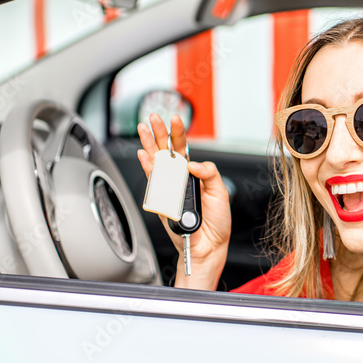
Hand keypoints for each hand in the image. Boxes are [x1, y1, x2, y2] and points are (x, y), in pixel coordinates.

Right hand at [137, 113, 230, 288]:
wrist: (207, 245)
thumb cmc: (216, 222)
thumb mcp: (220, 192)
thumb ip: (209, 174)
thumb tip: (193, 163)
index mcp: (196, 174)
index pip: (185, 149)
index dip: (179, 133)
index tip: (175, 119)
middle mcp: (180, 178)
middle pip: (167, 151)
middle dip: (159, 132)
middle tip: (153, 117)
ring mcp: (169, 187)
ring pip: (156, 162)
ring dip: (149, 144)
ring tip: (143, 128)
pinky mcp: (162, 199)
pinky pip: (153, 181)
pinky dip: (147, 167)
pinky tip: (143, 154)